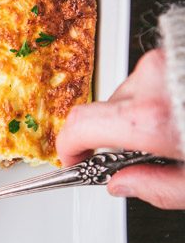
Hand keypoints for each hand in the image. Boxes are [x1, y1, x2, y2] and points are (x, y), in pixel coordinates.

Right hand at [57, 48, 184, 208]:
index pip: (80, 126)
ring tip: (172, 132)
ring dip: (138, 116)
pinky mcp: (172, 53)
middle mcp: (151, 83)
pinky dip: (157, 98)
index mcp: (151, 119)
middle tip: (144, 155)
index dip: (69, 148)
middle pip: (104, 112)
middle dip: (115, 136)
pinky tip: (180, 114)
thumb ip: (158, 189)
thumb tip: (123, 183)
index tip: (74, 159)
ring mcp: (162, 63)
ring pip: (128, 95)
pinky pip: (150, 79)